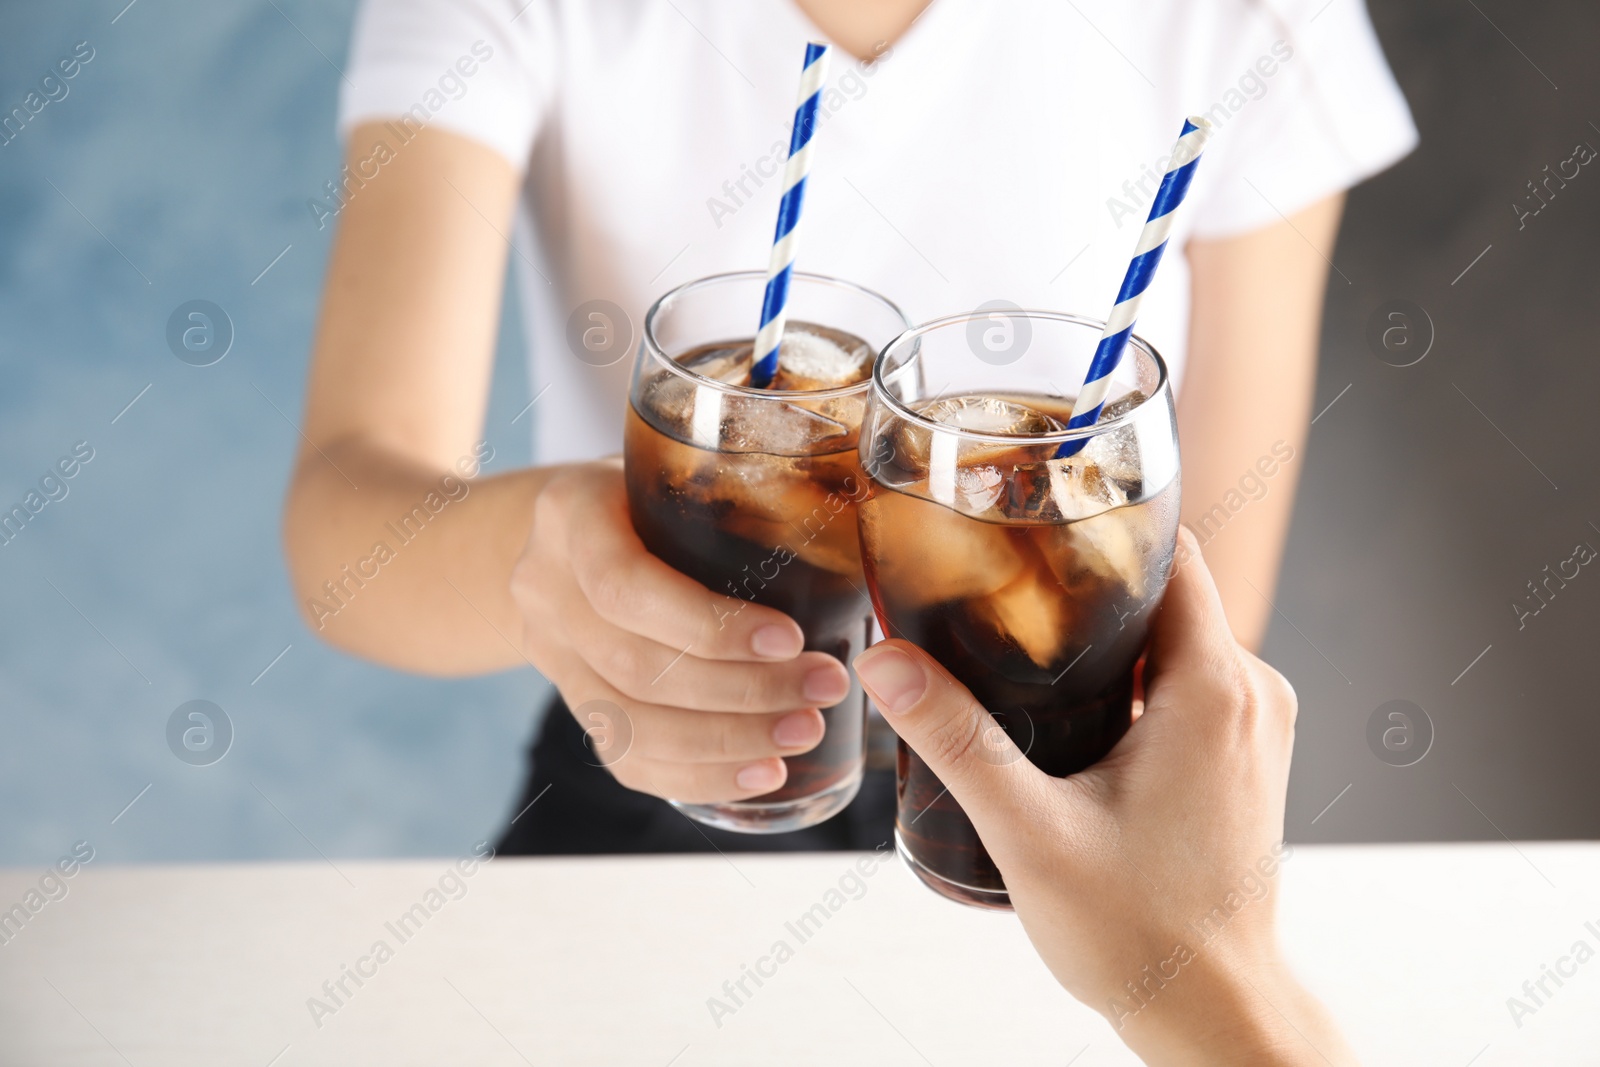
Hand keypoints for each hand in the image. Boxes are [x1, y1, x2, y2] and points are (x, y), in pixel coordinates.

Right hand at [511, 460, 851, 802]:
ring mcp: (550, 654)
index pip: (624, 587)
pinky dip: (698, 776)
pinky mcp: (572, 703)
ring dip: (728, 741)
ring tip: (802, 733)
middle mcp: (544, 589)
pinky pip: (627, 759)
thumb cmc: (648, 491)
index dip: (709, 624)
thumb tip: (858, 518)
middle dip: (741, 692)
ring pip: (631, 727)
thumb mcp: (676, 468)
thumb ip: (735, 490)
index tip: (791, 637)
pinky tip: (759, 775)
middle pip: (636, 667)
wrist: (564, 533)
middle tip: (823, 689)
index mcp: (569, 515)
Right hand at [853, 529, 1357, 1065]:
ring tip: (1015, 648)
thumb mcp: (1029, 831)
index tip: (1029, 517)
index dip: (1101, 524)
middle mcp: (1250, 694)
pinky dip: (1130, 679)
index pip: (1171, 553)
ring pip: (1172, 638)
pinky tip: (1063, 708)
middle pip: (1163, 592)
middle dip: (1082, 584)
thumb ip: (956, 739)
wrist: (1212, 1013)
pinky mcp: (1240, 759)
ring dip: (1103, 637)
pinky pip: (1185, 682)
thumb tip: (885, 663)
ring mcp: (1251, 727)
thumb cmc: (1140, 934)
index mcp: (1214, 689)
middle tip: (994, 586)